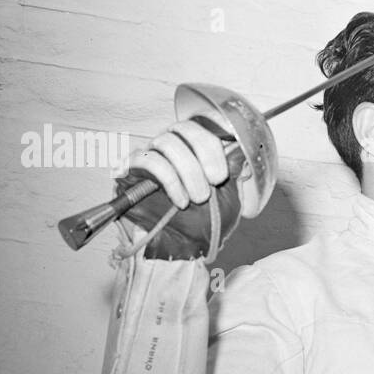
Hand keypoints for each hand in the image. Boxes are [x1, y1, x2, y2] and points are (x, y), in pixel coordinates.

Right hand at [118, 118, 240, 259]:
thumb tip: (244, 153)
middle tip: (215, 181)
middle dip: (204, 154)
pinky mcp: (130, 171)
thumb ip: (235, 172)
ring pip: (167, 143)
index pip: (202, 124)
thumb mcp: (229, 198)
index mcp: (193, 149)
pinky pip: (147, 161)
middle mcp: (170, 147)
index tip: (223, 171)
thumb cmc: (203, 224)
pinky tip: (180, 200)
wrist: (180, 249)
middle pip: (184, 128)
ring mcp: (149, 157)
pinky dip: (169, 180)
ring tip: (198, 198)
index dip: (214, 142)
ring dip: (188, 171)